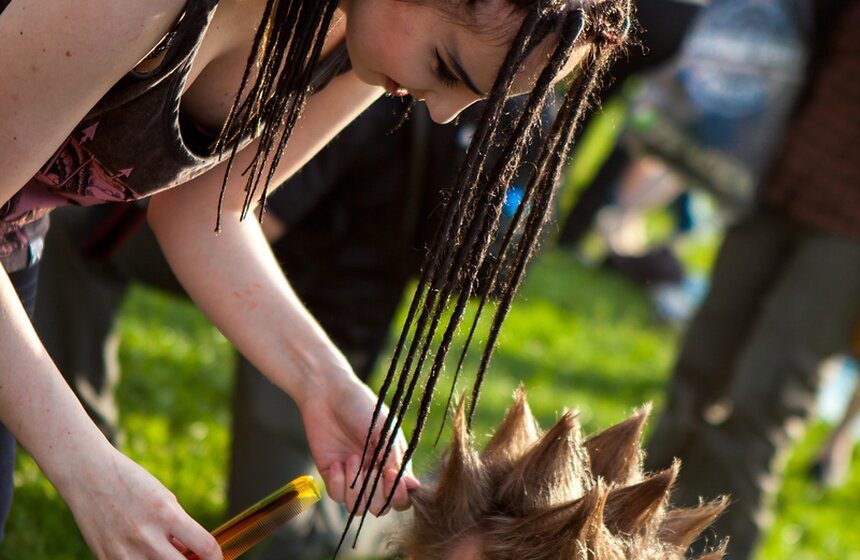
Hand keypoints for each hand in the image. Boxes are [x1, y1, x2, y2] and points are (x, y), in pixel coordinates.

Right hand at [58, 446, 220, 559]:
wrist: (88, 475)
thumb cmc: (132, 484)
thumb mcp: (165, 499)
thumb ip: (179, 529)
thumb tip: (192, 555)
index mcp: (167, 513)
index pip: (205, 546)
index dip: (216, 558)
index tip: (217, 559)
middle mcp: (147, 535)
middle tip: (192, 558)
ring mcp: (125, 552)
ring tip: (165, 553)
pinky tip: (144, 552)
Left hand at [299, 376, 419, 515]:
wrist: (327, 393)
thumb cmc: (361, 406)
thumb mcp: (382, 430)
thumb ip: (394, 459)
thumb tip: (413, 486)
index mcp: (393, 464)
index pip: (402, 496)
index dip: (398, 495)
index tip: (389, 475)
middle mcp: (375, 475)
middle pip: (381, 507)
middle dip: (376, 493)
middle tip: (370, 467)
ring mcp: (353, 477)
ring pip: (358, 508)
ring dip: (355, 488)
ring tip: (351, 458)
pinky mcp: (332, 476)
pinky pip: (337, 496)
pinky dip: (337, 483)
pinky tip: (336, 462)